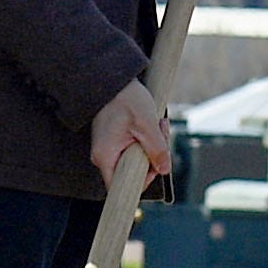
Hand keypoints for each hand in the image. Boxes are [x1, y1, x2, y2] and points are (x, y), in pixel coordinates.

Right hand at [89, 78, 174, 193]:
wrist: (115, 80)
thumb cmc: (126, 99)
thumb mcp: (146, 124)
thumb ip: (156, 149)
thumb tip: (164, 170)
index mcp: (105, 156)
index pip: (121, 187)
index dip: (141, 182)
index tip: (154, 166)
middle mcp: (104, 157)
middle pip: (133, 173)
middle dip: (153, 157)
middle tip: (161, 133)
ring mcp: (110, 150)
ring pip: (137, 160)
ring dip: (154, 146)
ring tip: (158, 124)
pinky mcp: (116, 142)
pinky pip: (135, 150)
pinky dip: (148, 140)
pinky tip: (153, 124)